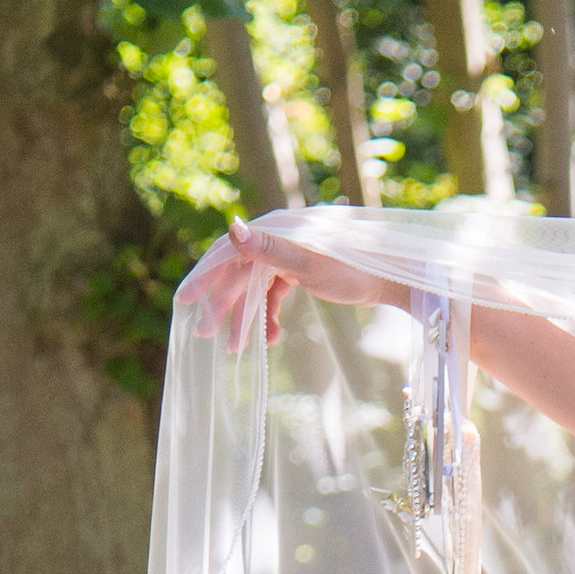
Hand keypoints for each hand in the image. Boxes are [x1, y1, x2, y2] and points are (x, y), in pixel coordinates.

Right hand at [189, 217, 400, 353]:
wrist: (389, 276)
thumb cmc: (352, 267)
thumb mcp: (308, 261)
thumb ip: (268, 248)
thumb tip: (231, 226)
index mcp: (273, 231)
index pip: (228, 253)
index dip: (205, 277)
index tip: (185, 301)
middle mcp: (276, 239)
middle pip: (238, 274)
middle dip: (223, 306)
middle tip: (204, 335)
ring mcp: (287, 255)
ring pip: (255, 287)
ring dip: (246, 317)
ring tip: (237, 347)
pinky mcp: (298, 271)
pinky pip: (273, 294)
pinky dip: (269, 315)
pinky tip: (272, 337)